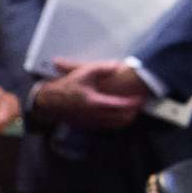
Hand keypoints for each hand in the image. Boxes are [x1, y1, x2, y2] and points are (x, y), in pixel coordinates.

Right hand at [32, 58, 146, 130]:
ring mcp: (93, 122)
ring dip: (128, 117)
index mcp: (95, 102)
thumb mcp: (83, 73)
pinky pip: (109, 126)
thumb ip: (101, 68)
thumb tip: (117, 66)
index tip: (141, 96)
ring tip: (134, 109)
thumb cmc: (66, 86)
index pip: (121, 104)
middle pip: (123, 117)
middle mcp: (96, 115)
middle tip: (140, 103)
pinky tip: (120, 115)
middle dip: (134, 110)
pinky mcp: (90, 125)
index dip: (134, 101)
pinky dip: (118, 121)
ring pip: (117, 124)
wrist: (50, 102)